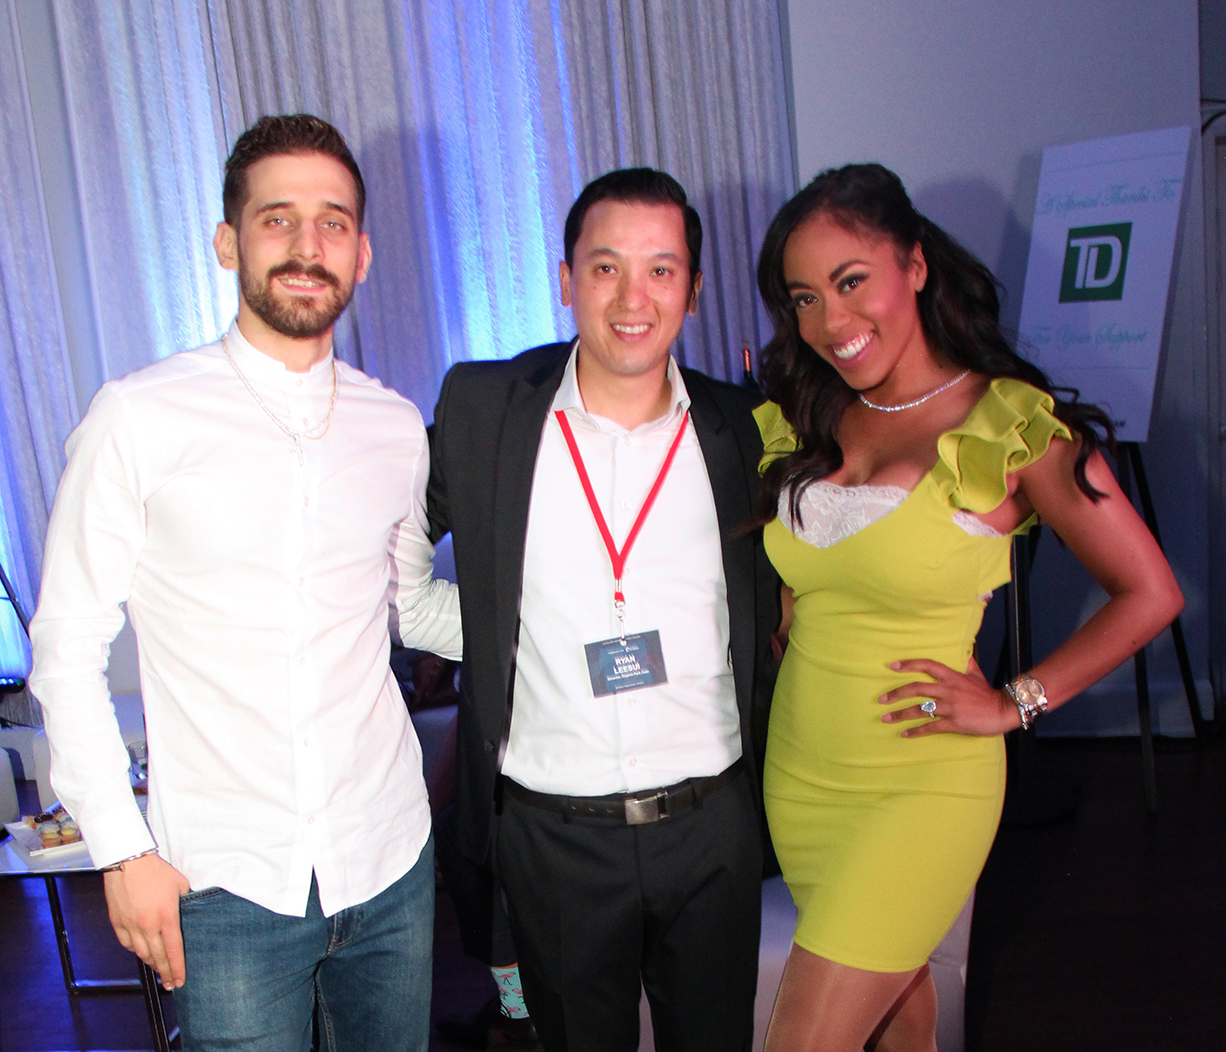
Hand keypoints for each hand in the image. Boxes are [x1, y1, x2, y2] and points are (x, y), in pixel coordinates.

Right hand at [102, 853, 190, 989]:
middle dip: (165, 972)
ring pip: (141, 953)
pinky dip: (135, 951)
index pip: (174, 950)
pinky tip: (141, 953)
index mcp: (166, 917)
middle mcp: (148, 926)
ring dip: (151, 964)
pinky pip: (127, 943)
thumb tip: (189, 912)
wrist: (128, 862)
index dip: (177, 968)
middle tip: (171, 984)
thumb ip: (185, 902)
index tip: (180, 980)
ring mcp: (130, 925)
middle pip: (157, 957)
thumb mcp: (180, 884)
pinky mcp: (117, 922)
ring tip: (158, 970)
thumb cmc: (156, 871)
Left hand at [879, 656, 1019, 737]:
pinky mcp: (953, 723)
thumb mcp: (975, 673)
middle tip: (881, 699)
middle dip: (895, 694)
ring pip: (919, 710)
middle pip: (915, 689)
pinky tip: (905, 734)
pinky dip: (915, 731)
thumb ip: (965, 662)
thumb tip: (962, 650)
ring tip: (886, 718)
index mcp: (952, 676)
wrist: (1003, 710)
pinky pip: (930, 727)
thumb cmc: (987, 693)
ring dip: (900, 714)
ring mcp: (949, 707)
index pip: (926, 665)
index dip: (909, 664)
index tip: (892, 666)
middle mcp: (947, 690)